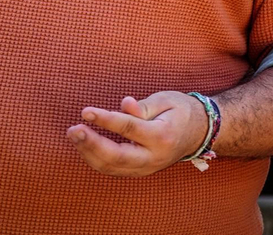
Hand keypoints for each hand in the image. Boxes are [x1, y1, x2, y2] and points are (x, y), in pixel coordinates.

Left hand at [68, 91, 209, 176]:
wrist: (198, 133)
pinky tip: (85, 144)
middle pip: (116, 156)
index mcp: (162, 136)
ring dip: (88, 152)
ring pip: (111, 167)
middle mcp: (153, 157)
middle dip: (91, 144)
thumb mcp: (167, 100)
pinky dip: (95, 158)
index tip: (86, 112)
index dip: (105, 119)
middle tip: (74, 130)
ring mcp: (146, 168)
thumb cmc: (180, 111)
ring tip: (74, 135)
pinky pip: (112, 169)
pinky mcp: (139, 172)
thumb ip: (143, 106)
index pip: (128, 128)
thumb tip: (123, 105)